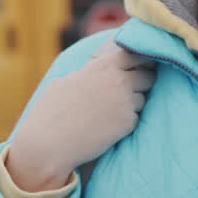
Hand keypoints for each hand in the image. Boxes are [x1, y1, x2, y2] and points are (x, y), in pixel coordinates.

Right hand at [6, 45, 154, 191]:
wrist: (49, 144)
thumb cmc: (50, 112)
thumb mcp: (64, 82)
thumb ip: (85, 74)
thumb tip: (90, 72)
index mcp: (102, 66)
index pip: (135, 53)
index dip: (140, 60)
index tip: (139, 66)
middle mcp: (118, 81)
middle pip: (148, 76)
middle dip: (142, 83)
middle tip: (129, 92)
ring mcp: (125, 102)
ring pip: (143, 99)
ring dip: (133, 105)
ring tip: (110, 113)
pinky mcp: (127, 123)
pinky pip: (135, 118)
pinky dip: (126, 123)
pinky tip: (108, 128)